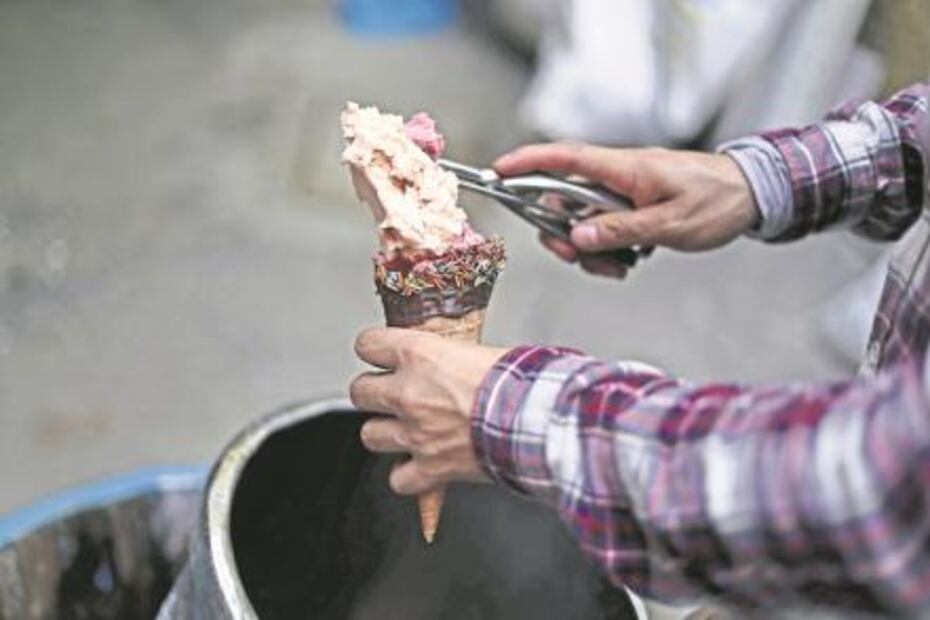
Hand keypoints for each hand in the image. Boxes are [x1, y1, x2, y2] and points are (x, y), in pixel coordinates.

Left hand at [349, 327, 509, 495]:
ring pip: (369, 435)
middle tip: (390, 393)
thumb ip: (456, 355)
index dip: (373, 349)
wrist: (535, 420)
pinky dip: (407, 476)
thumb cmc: (520, 382)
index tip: (379, 354)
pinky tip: (419, 467)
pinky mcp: (429, 468)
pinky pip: (398, 480)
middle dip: (373, 392)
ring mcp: (414, 433)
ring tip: (401, 429)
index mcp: (419, 354)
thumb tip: (456, 358)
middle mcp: (408, 393)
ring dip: (384, 432)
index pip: (368, 344)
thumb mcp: (483, 350)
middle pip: (360, 391)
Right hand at [494, 144, 757, 276]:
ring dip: (590, 248)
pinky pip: (605, 227)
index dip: (527, 162)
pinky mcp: (634, 206)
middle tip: (575, 256)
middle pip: (565, 200)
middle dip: (562, 232)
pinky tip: (629, 260)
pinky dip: (609, 248)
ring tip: (617, 267)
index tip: (499, 171)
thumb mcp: (669, 224)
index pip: (565, 159)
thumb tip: (578, 237)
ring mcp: (625, 192)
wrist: (752, 196)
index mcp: (624, 169)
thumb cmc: (718, 201)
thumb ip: (619, 231)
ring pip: (584, 220)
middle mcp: (618, 177)